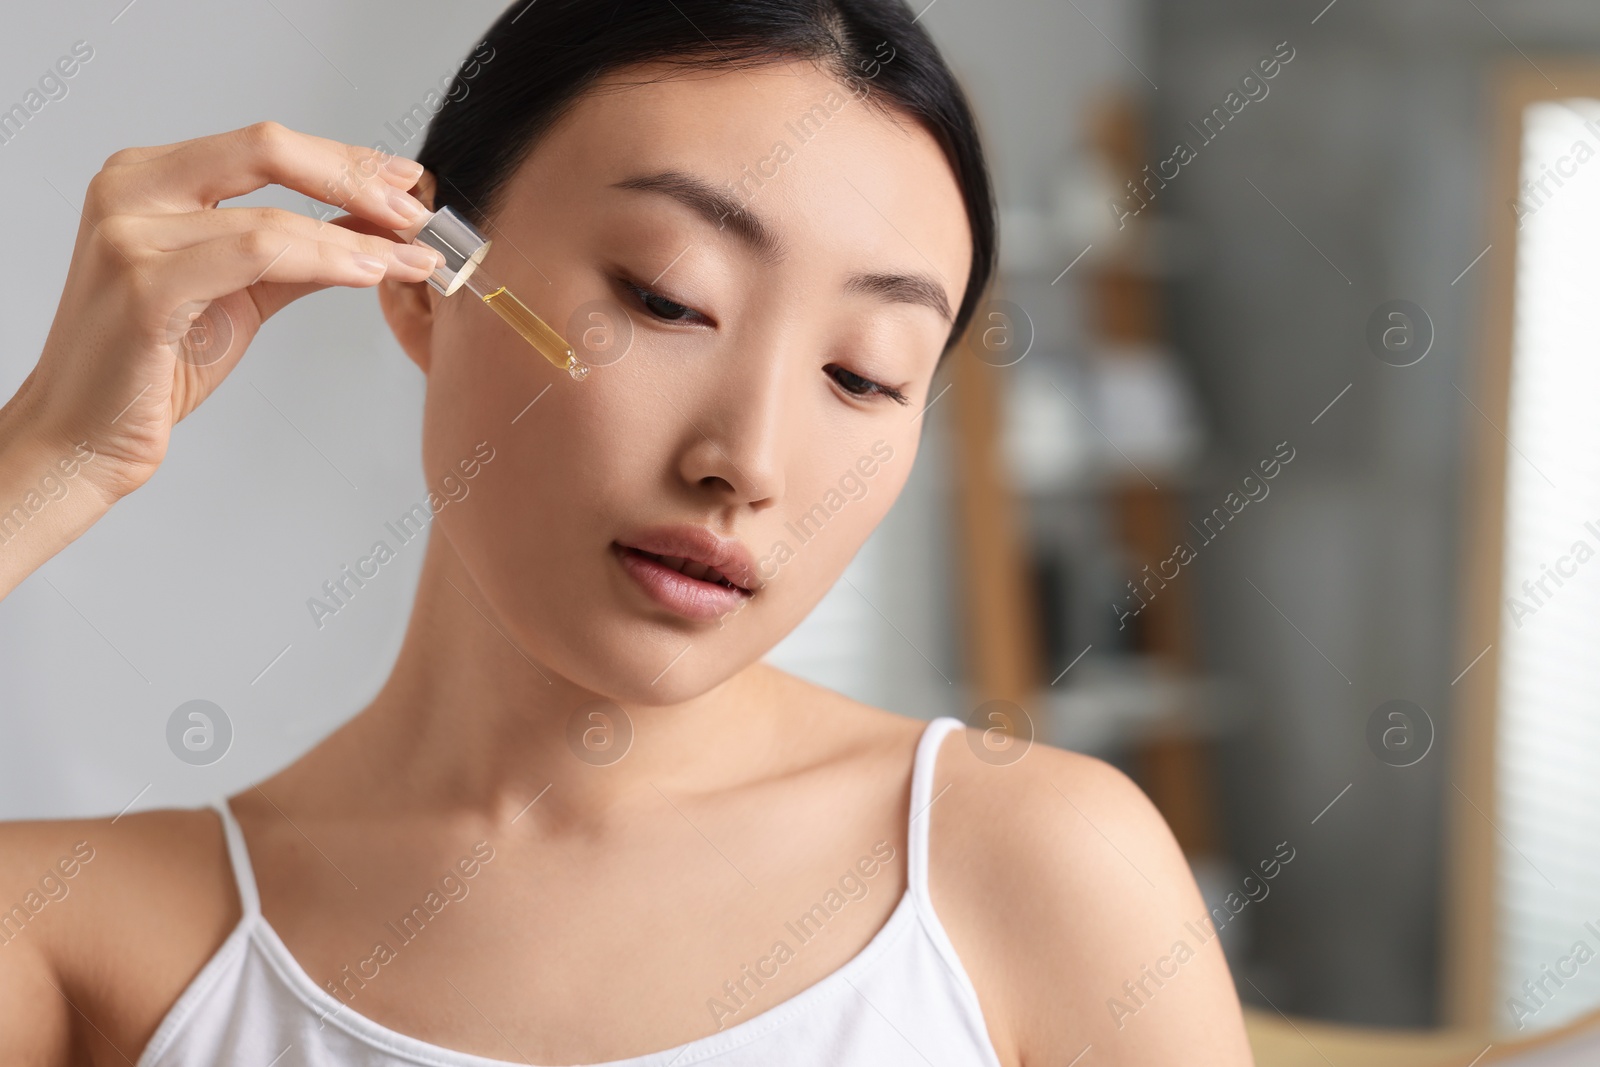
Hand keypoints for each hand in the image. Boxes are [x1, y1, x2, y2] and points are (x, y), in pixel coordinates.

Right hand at [12, 121, 444, 501]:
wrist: (85, 434)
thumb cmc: (156, 365)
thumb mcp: (241, 291)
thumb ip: (302, 251)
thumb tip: (375, 221)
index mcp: (149, 178)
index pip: (264, 146)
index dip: (345, 160)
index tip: (407, 183)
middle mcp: (130, 189)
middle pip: (266, 150)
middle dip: (356, 177)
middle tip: (417, 212)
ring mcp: (129, 233)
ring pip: (273, 216)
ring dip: (358, 237)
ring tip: (413, 258)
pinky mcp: (143, 287)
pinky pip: (257, 258)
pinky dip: (324, 261)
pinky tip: (370, 274)